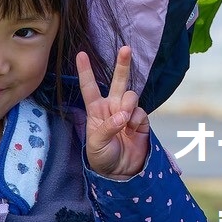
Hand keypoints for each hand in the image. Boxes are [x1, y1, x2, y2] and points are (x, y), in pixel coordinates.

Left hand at [77, 47, 149, 178]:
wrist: (120, 173)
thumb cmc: (101, 157)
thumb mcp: (97, 145)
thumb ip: (108, 128)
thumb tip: (123, 115)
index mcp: (96, 110)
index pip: (89, 87)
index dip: (86, 71)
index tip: (81, 54)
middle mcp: (112, 107)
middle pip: (117, 81)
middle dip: (123, 64)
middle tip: (126, 49)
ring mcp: (127, 113)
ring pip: (130, 95)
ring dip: (128, 103)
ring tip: (125, 120)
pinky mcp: (141, 121)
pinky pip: (141, 111)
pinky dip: (137, 119)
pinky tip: (132, 129)